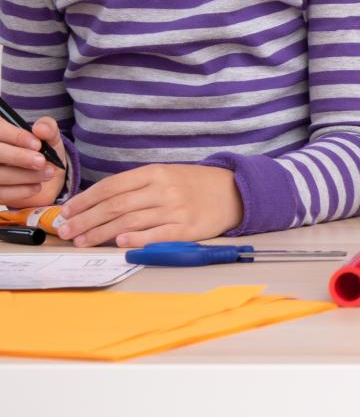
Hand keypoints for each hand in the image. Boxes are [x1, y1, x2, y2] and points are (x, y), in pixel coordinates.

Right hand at [0, 117, 65, 209]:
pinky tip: (37, 187)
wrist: (43, 176)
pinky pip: (0, 193)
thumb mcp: (48, 136)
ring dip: (24, 175)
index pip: (0, 130)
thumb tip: (41, 129)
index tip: (37, 145)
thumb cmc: (42, 151)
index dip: (16, 136)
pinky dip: (20, 191)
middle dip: (18, 157)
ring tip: (48, 173)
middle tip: (41, 161)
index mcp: (0, 132)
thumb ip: (48, 128)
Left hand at [57, 164, 242, 247]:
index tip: (67, 212)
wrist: (235, 192)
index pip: (111, 186)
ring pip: (130, 222)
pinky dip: (137, 239)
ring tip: (82, 242)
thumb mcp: (166, 175)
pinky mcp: (188, 228)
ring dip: (101, 233)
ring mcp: (176, 209)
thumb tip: (98, 204)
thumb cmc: (194, 185)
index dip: (85, 200)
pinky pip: (157, 235)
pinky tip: (120, 243)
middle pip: (115, 206)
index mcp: (155, 173)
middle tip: (66, 231)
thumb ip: (136, 187)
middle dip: (86, 220)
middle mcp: (164, 189)